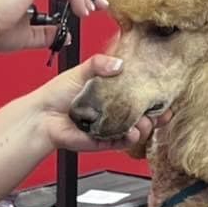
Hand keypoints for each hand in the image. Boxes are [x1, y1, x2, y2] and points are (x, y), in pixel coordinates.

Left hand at [33, 54, 159, 152]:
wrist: (42, 115)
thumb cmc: (58, 94)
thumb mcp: (81, 71)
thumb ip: (99, 64)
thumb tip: (120, 64)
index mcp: (112, 93)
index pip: (140, 94)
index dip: (154, 95)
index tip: (166, 94)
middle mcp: (114, 111)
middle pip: (143, 114)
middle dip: (157, 115)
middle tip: (162, 112)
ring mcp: (110, 127)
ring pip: (136, 130)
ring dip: (145, 127)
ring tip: (145, 122)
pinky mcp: (103, 141)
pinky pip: (121, 142)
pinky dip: (130, 138)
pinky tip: (133, 132)